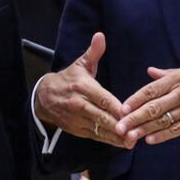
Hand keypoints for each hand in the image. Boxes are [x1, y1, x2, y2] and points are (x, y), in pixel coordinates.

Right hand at [34, 32, 129, 147]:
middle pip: (101, 116)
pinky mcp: (77, 130)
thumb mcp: (80, 64)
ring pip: (99, 129)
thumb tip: (100, 36)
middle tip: (134, 131)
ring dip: (115, 136)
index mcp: (82, 87)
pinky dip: (108, 140)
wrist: (44, 97)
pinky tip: (122, 143)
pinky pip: (95, 136)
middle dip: (117, 125)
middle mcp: (79, 104)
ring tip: (131, 141)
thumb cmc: (69, 79)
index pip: (101, 98)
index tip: (129, 112)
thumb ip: (93, 52)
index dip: (115, 107)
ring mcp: (77, 119)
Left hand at [115, 64, 179, 144]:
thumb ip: (168, 73)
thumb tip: (150, 71)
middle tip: (119, 127)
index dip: (135, 100)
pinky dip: (163, 135)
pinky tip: (150, 139)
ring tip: (129, 137)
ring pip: (163, 120)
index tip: (121, 108)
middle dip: (134, 118)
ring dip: (144, 129)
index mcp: (178, 78)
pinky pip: (178, 129)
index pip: (151, 90)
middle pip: (153, 107)